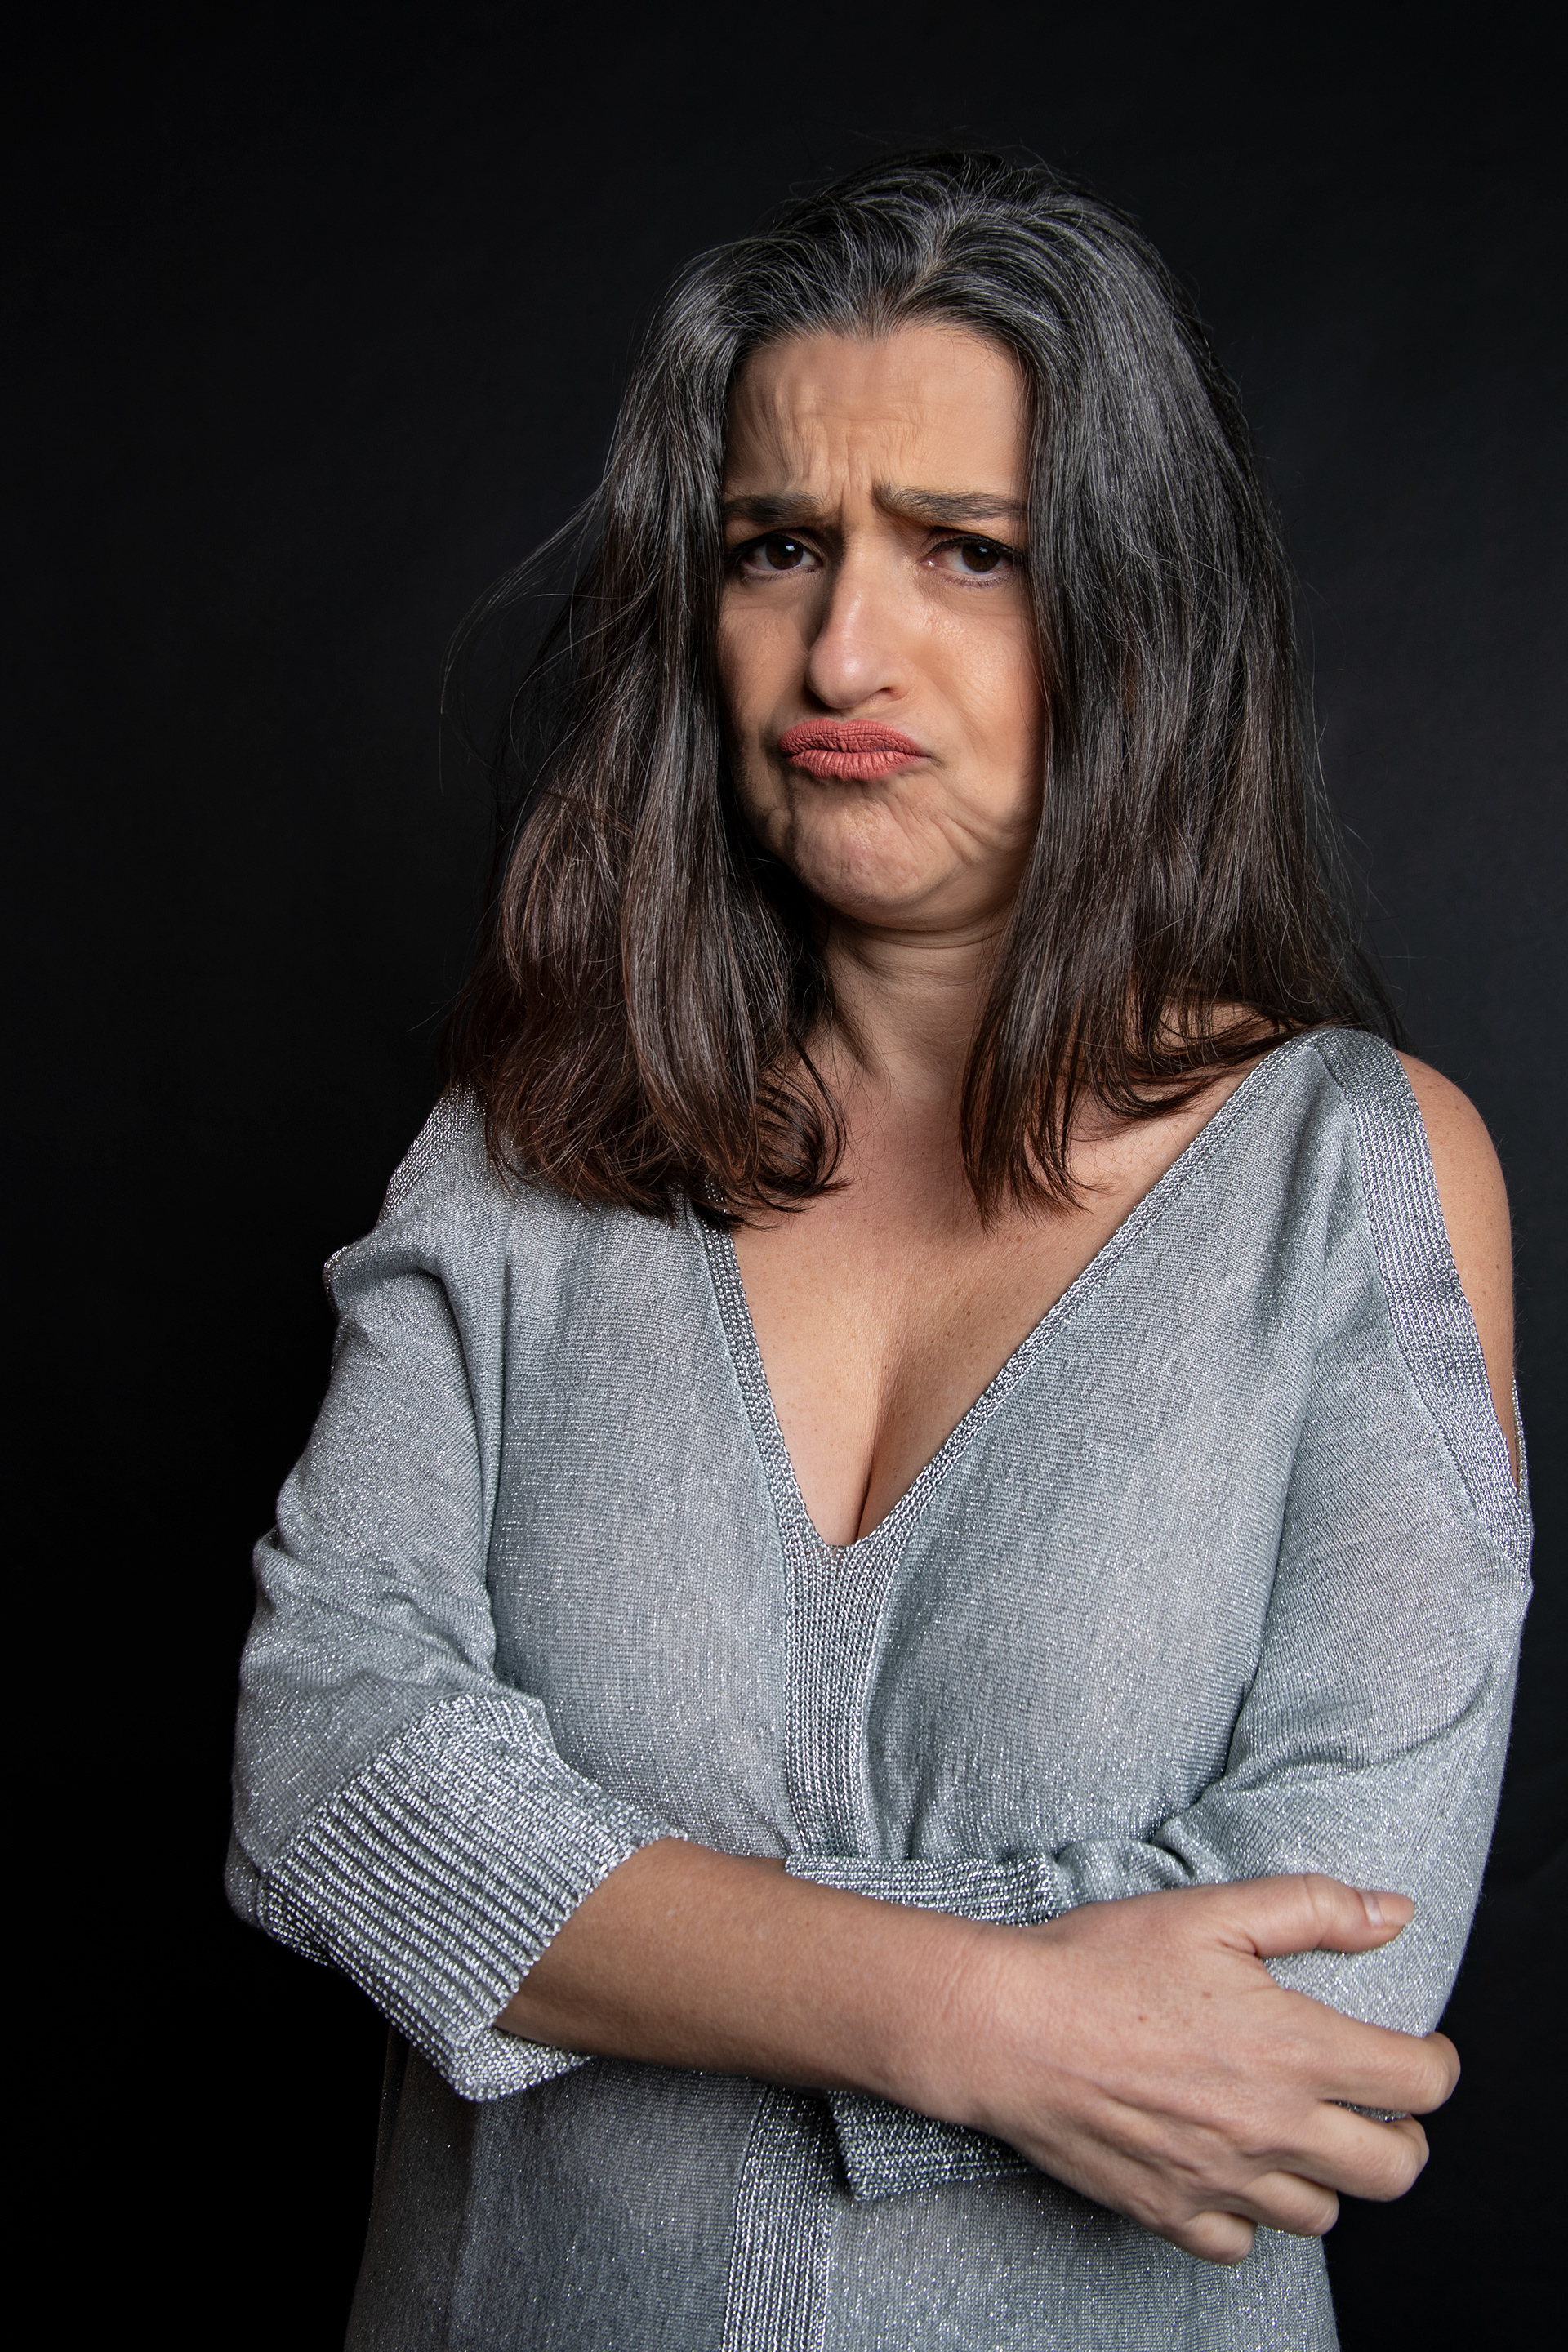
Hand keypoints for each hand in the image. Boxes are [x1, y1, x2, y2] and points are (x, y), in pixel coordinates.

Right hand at [911, 1874, 1456, 2262]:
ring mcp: (1222, 2180)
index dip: (1435, 2065)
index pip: (1419, 2085)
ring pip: (1322, 2213)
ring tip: (1299, 2130)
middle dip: (1401, 2134)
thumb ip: (1313, 1908)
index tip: (1419, 2049)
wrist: (1006, 2028)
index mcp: (1293, 2049)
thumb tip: (1393, 1913)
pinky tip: (1231, 2167)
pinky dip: (1249, 2213)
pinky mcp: (1171, 2212)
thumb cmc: (1102, 1961)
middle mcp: (1271, 2128)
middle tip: (1373, 2101)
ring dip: (1326, 2174)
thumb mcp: (1211, 1910)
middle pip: (1394, 2169)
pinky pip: (1242, 2243)